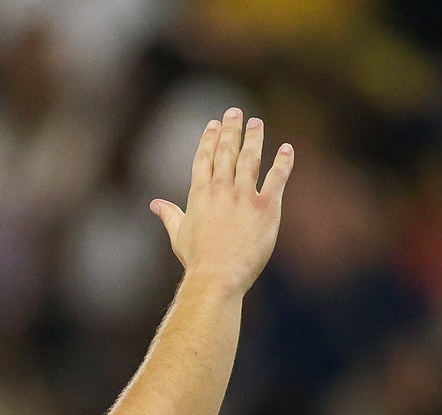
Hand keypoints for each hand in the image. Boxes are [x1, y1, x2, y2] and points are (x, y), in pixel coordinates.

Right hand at [150, 108, 294, 296]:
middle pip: (226, 151)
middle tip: (235, 112)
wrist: (217, 276)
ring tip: (256, 122)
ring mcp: (244, 196)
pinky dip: (283, 162)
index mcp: (199, 194)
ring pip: (250, 158)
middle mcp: (221, 189)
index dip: (210, 138)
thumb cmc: (197, 261)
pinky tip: (287, 149)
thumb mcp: (179, 235)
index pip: (205, 158)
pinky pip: (277, 178)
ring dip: (253, 137)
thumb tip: (154, 204)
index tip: (214, 124)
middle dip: (231, 129)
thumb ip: (170, 215)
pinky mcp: (265, 207)